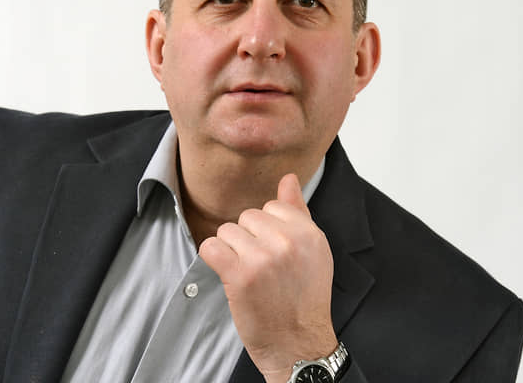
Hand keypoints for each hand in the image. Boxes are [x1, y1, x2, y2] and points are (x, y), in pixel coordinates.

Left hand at [198, 173, 337, 382]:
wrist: (297, 344)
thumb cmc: (303, 299)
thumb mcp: (313, 252)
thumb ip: (299, 212)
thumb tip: (289, 178)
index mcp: (309, 233)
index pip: (271, 207)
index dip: (266, 230)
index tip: (273, 254)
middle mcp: (288, 242)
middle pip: (247, 217)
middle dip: (248, 240)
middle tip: (261, 268)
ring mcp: (263, 258)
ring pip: (227, 231)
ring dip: (230, 252)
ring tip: (248, 274)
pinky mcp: (239, 276)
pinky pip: (210, 247)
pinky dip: (212, 259)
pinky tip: (228, 274)